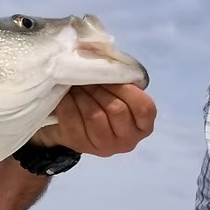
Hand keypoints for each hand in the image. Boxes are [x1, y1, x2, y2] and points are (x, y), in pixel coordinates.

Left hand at [31, 84, 155, 156]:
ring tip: (76, 85)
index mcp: (143, 127)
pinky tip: (66, 96)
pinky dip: (68, 103)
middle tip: (88, 78)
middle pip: (117, 109)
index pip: (143, 107)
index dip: (126, 88)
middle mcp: (127, 141)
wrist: (71, 126)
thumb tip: (109, 62)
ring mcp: (104, 147)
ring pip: (94, 115)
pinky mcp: (80, 145)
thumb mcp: (117, 95)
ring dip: (83, 95)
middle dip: (100, 89)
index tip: (110, 75)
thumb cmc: (100, 104)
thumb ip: (121, 83)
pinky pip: (73, 120)